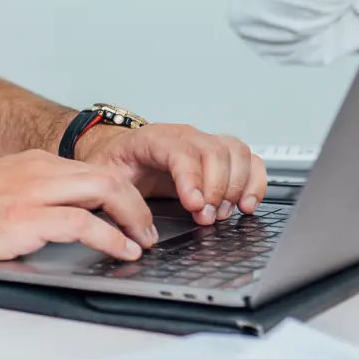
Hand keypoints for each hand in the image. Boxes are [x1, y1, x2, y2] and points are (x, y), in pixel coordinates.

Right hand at [0, 149, 157, 262]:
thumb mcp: (1, 189)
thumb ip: (34, 195)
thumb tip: (65, 217)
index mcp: (35, 163)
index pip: (93, 171)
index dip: (122, 192)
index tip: (133, 214)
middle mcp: (39, 170)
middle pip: (109, 177)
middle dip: (137, 204)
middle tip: (147, 229)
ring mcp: (34, 192)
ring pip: (106, 192)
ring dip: (133, 220)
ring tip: (143, 242)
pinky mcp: (27, 218)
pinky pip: (85, 223)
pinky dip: (112, 238)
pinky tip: (122, 251)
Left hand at [79, 122, 265, 226]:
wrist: (119, 150)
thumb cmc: (115, 162)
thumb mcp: (104, 176)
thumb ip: (115, 194)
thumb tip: (128, 222)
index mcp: (151, 139)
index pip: (180, 152)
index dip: (192, 179)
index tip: (195, 205)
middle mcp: (183, 136)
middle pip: (214, 151)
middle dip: (215, 189)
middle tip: (206, 217)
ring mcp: (204, 142)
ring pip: (236, 152)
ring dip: (236, 187)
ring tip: (222, 213)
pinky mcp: (219, 154)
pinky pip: (249, 160)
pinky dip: (254, 182)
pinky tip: (245, 204)